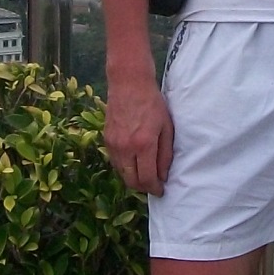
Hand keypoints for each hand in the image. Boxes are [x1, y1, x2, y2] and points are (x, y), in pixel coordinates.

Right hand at [104, 77, 174, 195]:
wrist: (129, 84)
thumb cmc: (153, 103)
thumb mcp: (166, 128)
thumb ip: (165, 154)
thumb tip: (163, 176)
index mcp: (143, 145)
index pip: (147, 178)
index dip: (155, 188)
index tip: (161, 190)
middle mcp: (125, 148)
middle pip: (131, 181)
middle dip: (143, 187)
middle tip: (153, 185)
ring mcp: (113, 145)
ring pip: (122, 174)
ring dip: (133, 179)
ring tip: (145, 174)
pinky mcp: (106, 140)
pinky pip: (115, 162)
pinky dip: (125, 167)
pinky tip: (134, 162)